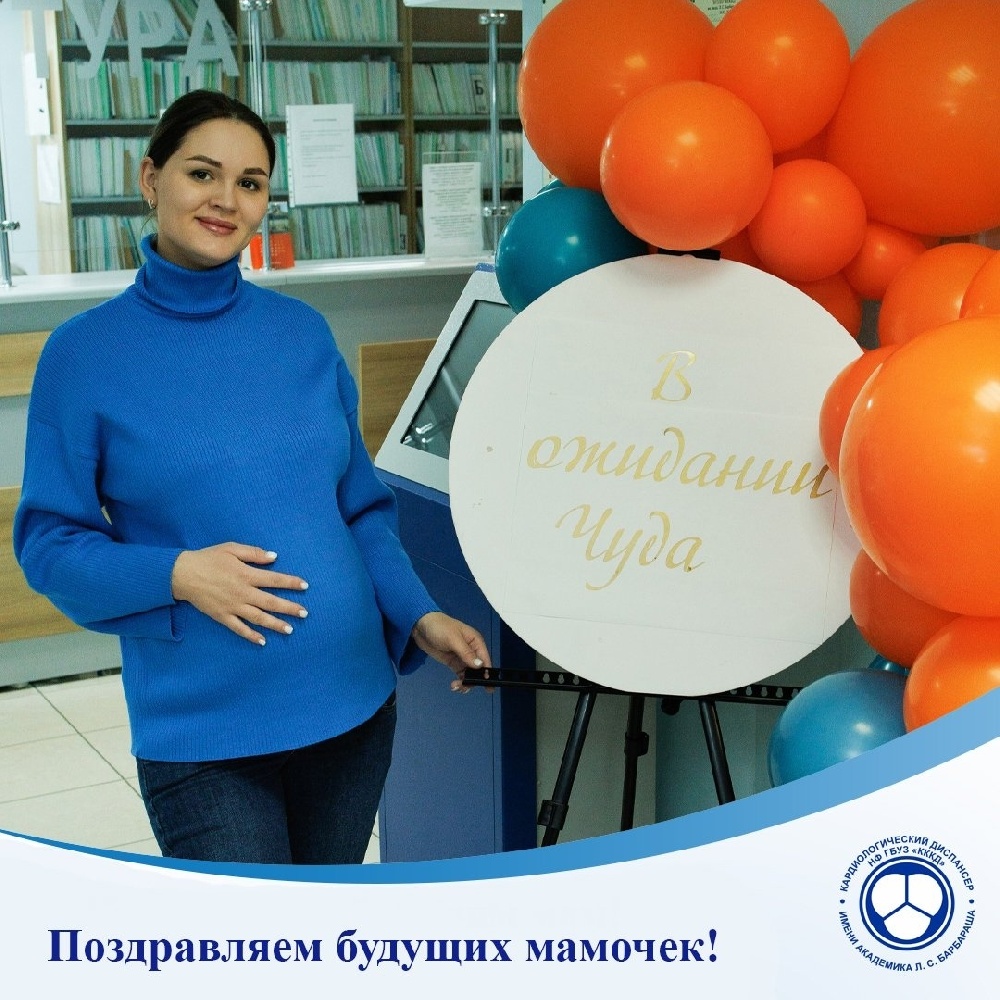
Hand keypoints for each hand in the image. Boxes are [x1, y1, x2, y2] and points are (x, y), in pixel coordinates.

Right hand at [171, 543, 308, 645]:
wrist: (182, 574)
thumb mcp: (231, 549)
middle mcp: (243, 593)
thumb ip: (254, 553)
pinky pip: (239, 628)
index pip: (274, 580)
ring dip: (275, 624)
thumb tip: (274, 557)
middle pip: (271, 602)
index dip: (291, 583)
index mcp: (246, 575)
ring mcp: (233, 606)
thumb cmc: (208, 559)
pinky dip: (251, 635)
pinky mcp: (222, 616)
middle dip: (290, 608)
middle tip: (305, 613)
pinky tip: (262, 641)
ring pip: (258, 618)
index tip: (305, 586)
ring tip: (290, 630)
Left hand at [411, 611, 491, 692]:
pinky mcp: (453, 662)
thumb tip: (480, 665)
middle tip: (465, 686)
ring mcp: (462, 658)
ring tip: (456, 686)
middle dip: (474, 679)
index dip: (487, 672)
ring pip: (470, 674)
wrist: (420, 626)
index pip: (485, 659)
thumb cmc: (439, 628)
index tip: (486, 685)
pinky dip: (460, 681)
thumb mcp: (453, 639)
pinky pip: (461, 674)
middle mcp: (471, 651)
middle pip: (478, 669)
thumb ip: (466, 653)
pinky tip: (455, 686)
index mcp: (475, 641)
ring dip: (466, 682)